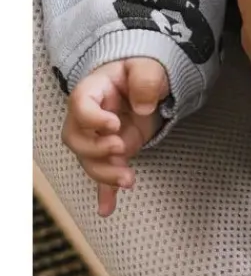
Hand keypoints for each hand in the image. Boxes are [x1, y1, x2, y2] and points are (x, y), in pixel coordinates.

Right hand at [62, 58, 168, 216]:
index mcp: (94, 89)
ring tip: (129, 180)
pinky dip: (105, 192)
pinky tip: (107, 208)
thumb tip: (142, 108)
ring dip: (104, 174)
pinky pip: (102, 173)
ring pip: (89, 160)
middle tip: (121, 148)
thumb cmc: (143, 69)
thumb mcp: (149, 66)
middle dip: (96, 150)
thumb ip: (146, 80)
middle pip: (77, 139)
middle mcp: (88, 116)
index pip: (80, 104)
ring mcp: (97, 136)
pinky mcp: (111, 151)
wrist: (147, 80)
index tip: (115, 124)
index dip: (92, 118)